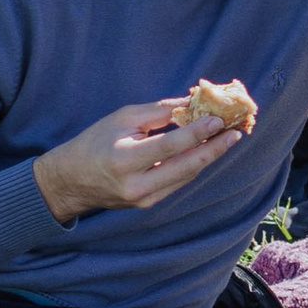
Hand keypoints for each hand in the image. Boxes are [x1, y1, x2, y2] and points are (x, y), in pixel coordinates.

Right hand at [33, 101, 243, 225]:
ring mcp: (144, 199)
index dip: (196, 133)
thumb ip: (159, 112)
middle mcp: (136, 185)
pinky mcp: (148, 204)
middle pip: (185, 167)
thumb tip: (193, 102)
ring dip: (208, 157)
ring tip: (227, 138)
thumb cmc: (95, 142)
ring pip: (185, 176)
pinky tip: (206, 151)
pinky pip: (177, 182)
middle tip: (236, 133)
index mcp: (125, 160)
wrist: (71, 181)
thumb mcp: (122, 118)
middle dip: (214, 149)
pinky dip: (193, 165)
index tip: (218, 121)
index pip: (169, 146)